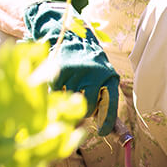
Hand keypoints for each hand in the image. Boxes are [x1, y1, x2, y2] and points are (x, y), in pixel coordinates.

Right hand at [23, 1, 118, 135]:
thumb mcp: (102, 74)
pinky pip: (56, 92)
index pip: (110, 106)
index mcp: (110, 76)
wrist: (71, 33)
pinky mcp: (60, 69)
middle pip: (87, 108)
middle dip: (84, 111)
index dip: (106, 123)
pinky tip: (61, 78)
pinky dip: (56, 89)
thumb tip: (106, 128)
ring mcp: (78, 72)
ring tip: (72, 84)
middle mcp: (96, 74)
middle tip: (80, 103)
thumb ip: (102, 96)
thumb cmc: (89, 61)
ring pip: (69, 101)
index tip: (101, 133)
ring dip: (68, 98)